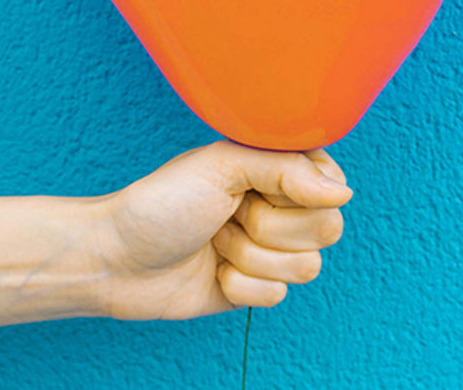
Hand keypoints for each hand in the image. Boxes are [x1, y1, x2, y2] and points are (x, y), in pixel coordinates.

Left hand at [88, 141, 351, 320]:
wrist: (118, 258)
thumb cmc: (163, 202)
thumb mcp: (223, 165)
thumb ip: (288, 169)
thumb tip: (343, 194)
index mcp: (279, 167)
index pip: (332, 184)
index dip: (293, 192)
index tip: (252, 185)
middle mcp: (283, 206)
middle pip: (327, 229)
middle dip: (267, 227)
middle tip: (228, 214)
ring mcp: (273, 249)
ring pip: (306, 267)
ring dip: (248, 256)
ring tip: (216, 239)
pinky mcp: (259, 287)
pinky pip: (277, 296)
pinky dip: (238, 285)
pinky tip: (213, 270)